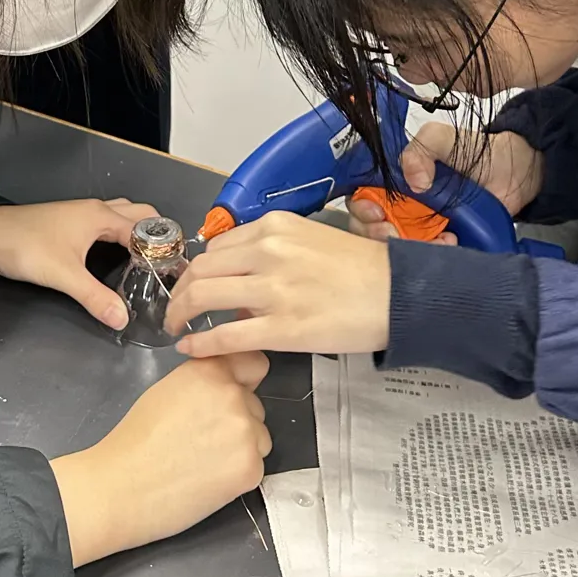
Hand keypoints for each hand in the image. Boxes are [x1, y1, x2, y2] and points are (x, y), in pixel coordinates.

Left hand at [0, 198, 161, 329]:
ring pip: (119, 218)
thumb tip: (124, 320)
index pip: (146, 228)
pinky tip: (113, 263)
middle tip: (166, 267)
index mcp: (100, 215)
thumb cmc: (25, 247)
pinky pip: (102, 228)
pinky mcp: (65, 230)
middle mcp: (94, 211)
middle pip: (137, 215)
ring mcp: (79, 219)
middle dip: (155, 235)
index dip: (164, 248)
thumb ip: (95, 298)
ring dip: (135, 234)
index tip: (178, 272)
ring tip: (146, 264)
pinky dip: (116, 239)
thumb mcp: (64, 275)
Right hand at [51, 354, 271, 565]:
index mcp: (210, 371)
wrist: (120, 487)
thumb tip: (225, 385)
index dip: (246, 380)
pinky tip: (205, 482)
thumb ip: (202, 382)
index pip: (253, 363)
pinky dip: (236, 477)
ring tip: (201, 463)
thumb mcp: (167, 391)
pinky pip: (253, 468)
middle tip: (201, 442)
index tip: (236, 392)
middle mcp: (233, 395)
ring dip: (240, 450)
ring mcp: (246, 433)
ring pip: (258, 439)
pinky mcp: (250, 469)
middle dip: (236, 422)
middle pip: (254, 408)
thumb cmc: (135, 441)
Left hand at [163, 211, 390, 356]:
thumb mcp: (313, 241)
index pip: (217, 246)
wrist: (400, 295)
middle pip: (201, 269)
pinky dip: (200, 343)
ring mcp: (273, 291)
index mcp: (275, 227)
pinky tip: (190, 349)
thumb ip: (273, 253)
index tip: (195, 284)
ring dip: (181, 314)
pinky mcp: (281, 328)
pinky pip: (225, 336)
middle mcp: (268, 252)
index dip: (199, 268)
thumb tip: (242, 280)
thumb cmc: (363, 269)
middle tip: (177, 308)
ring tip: (177, 327)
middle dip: (181, 290)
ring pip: (202, 298)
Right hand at [349, 122, 543, 238]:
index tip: (375, 213)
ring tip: (437, 238)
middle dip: (377, 236)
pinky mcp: (443, 244)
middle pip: (372, 230)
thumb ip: (421, 148)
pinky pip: (427, 259)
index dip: (361, 210)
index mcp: (393, 182)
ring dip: (408, 249)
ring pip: (398, 249)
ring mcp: (421, 229)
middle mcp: (402, 208)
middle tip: (394, 233)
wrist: (516, 172)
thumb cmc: (477, 152)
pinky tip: (450, 242)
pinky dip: (433, 256)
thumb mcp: (443, 138)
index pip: (362, 200)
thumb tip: (414, 181)